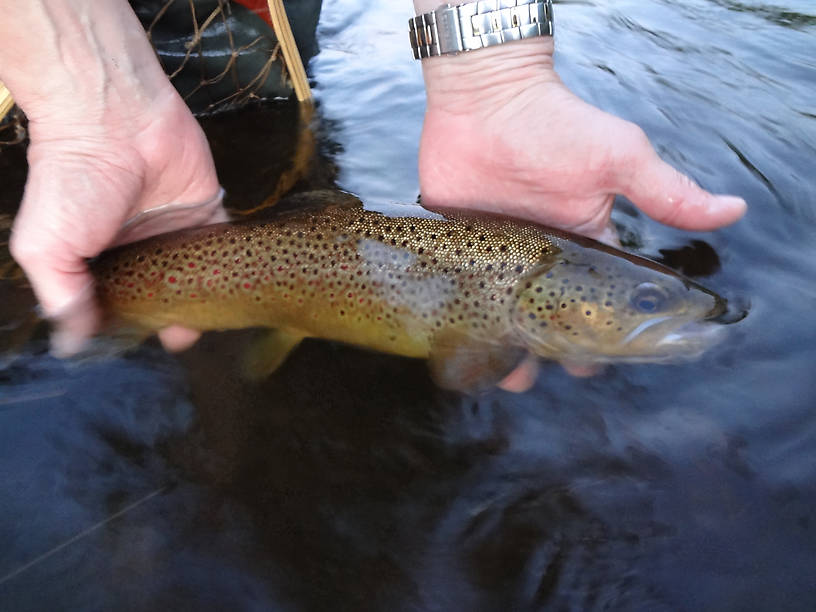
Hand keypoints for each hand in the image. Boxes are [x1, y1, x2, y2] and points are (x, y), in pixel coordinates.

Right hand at [2, 1, 223, 355]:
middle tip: (181, 336)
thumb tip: (72, 343)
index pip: (119, 304)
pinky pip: (225, 249)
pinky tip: (239, 292)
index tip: (143, 343)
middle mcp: (138, 249)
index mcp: (98, 260)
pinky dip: (233, 269)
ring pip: (197, 278)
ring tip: (211, 321)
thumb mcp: (46, 248)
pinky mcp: (208, 214)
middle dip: (172, 319)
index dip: (131, 327)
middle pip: (162, 295)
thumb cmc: (72, 182)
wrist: (115, 119)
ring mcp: (175, 232)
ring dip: (206, 301)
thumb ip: (64, 297)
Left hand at [416, 38, 746, 390]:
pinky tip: (459, 346)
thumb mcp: (618, 159)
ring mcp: (494, 252)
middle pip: (545, 316)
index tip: (594, 364)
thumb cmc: (556, 125)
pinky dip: (457, 318)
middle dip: (549, 349)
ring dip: (502, 346)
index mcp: (580, 241)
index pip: (593, 298)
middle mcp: (538, 254)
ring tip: (504, 373)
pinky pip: (457, 291)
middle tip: (546, 370)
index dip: (595, 333)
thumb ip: (666, 192)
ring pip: (498, 314)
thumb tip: (734, 209)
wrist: (487, 97)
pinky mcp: (456, 246)